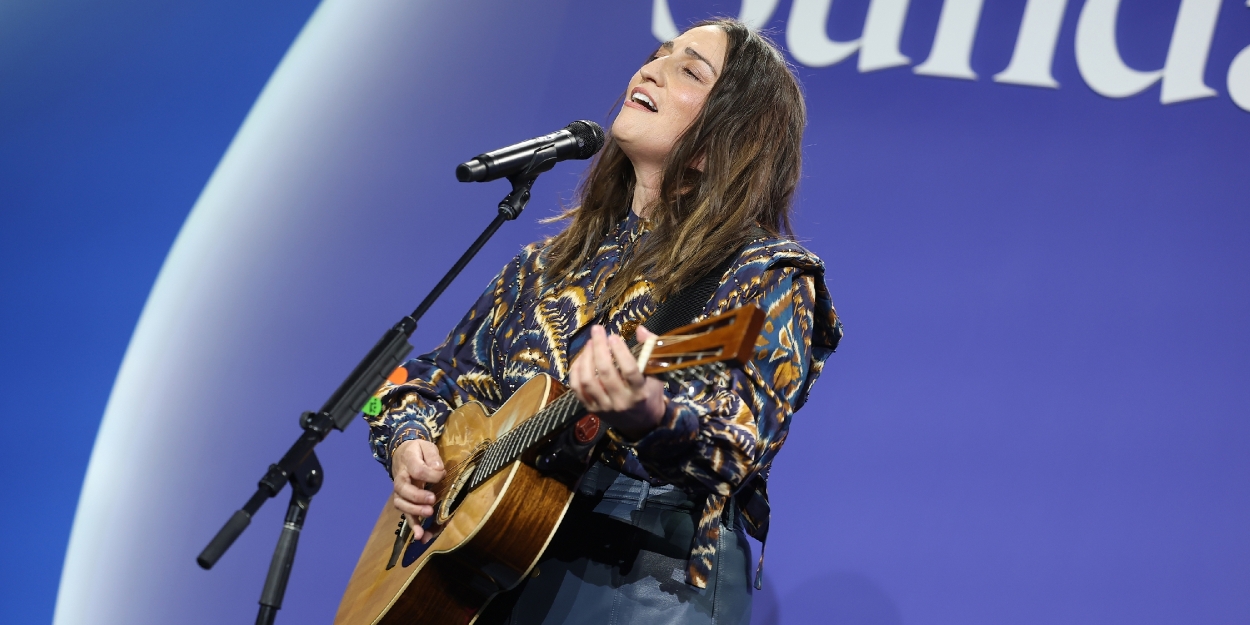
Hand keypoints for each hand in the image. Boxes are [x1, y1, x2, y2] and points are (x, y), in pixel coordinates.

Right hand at [390, 438, 444, 541]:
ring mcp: (400, 492)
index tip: (441, 474)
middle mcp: (400, 478)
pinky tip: (421, 536)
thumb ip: (432, 456)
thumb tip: (438, 470)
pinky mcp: (404, 501)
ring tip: (428, 515)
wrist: (402, 454)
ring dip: (414, 512)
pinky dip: (413, 525)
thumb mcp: (426, 446)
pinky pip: (406, 514)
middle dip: (417, 496)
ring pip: (401, 504)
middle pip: (403, 489)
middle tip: (432, 500)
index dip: (429, 474)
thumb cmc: (418, 451)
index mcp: (407, 462)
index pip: (416, 469)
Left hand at [569, 325, 667, 439]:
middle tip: (597, 331)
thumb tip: (640, 329)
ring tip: (590, 343)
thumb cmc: (650, 394)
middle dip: (599, 348)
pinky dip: (576, 371)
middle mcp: (621, 401)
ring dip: (586, 358)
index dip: (620, 351)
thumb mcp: (657, 373)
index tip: (614, 336)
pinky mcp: (591, 409)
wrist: (642, 423)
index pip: (629, 370)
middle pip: (605, 372)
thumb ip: (649, 349)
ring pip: (588, 380)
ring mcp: (604, 407)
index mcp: (639, 393)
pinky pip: (577, 388)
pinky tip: (581, 358)